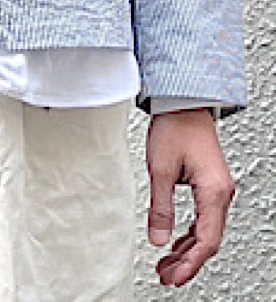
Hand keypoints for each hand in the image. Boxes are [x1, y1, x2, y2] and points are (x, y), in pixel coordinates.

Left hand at [146, 108, 235, 287]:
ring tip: (166, 264)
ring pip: (207, 230)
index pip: (206, 240)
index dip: (189, 263)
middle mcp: (221, 192)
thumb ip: (160, 208)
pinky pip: (204, 217)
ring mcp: (218, 188)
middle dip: (187, 261)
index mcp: (213, 191)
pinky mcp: (210, 183)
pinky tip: (175, 242)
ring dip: (187, 249)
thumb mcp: (160, 169)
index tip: (174, 277)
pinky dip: (190, 233)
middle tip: (166, 276)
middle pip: (208, 239)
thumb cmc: (175, 127)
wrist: (183, 102)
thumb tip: (158, 240)